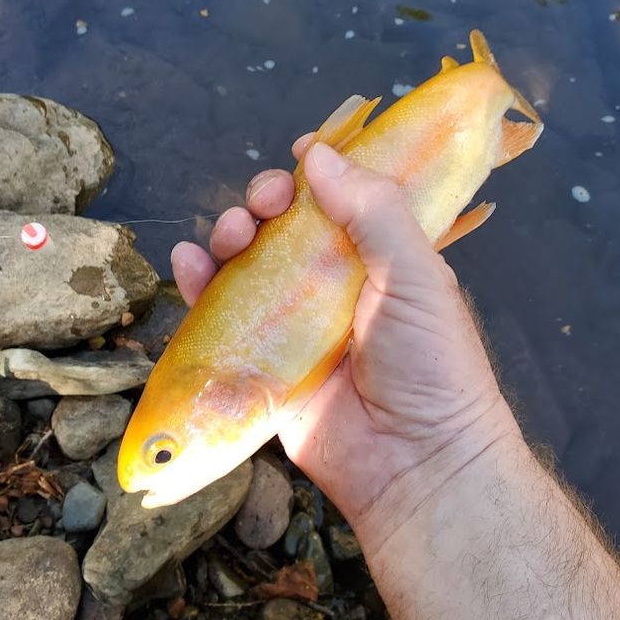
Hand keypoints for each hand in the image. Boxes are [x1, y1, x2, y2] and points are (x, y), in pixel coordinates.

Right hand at [172, 139, 519, 553]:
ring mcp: (295, 324)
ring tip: (231, 235)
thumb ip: (374, 211)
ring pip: (248, 264)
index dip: (320, 173)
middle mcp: (335, 286)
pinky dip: (198, 284)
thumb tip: (322, 155)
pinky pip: (221, 316)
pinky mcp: (261, 362)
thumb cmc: (431, 365)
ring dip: (231, 236)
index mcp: (382, 259)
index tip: (302, 155)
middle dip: (267, 201)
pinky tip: (188, 263)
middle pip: (285, 227)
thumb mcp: (417, 275)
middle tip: (266, 202)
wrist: (415, 464)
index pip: (343, 201)